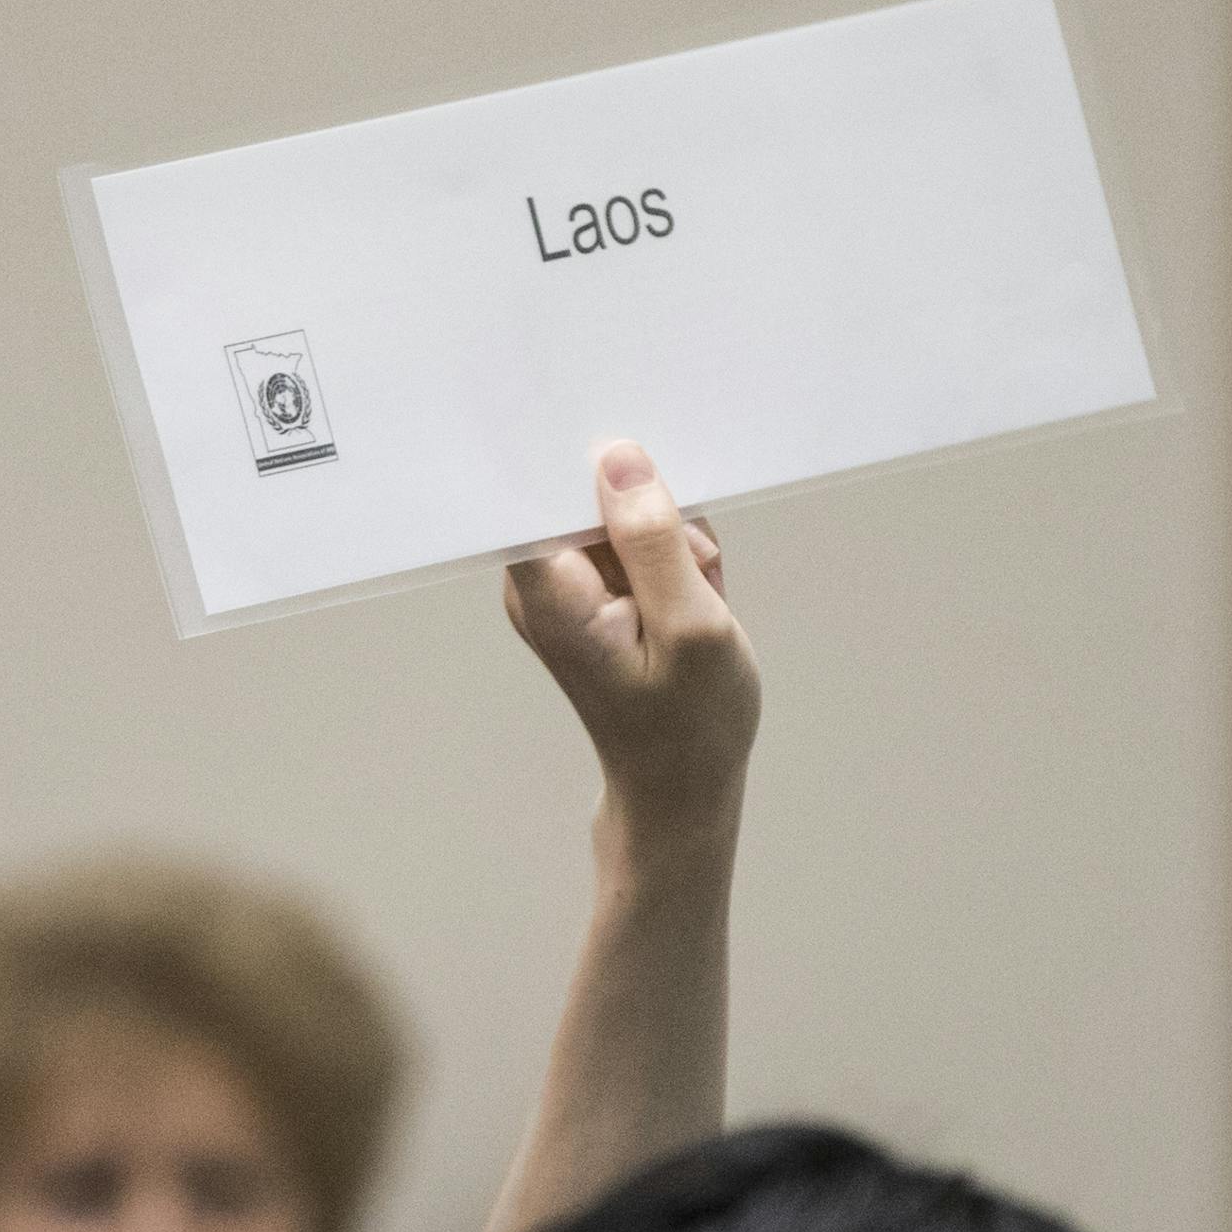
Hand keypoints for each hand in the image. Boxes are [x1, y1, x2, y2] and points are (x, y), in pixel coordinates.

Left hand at [504, 442, 760, 844]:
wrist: (682, 788)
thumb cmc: (690, 727)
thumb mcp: (693, 626)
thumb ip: (656, 539)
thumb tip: (618, 460)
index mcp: (548, 589)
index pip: (533, 484)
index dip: (577, 454)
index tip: (625, 442)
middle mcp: (541, 580)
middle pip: (587, 489)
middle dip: (656, 511)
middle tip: (694, 569)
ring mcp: (567, 584)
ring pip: (625, 512)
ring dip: (676, 542)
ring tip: (698, 596)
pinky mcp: (594, 589)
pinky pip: (639, 541)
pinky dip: (677, 562)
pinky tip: (695, 599)